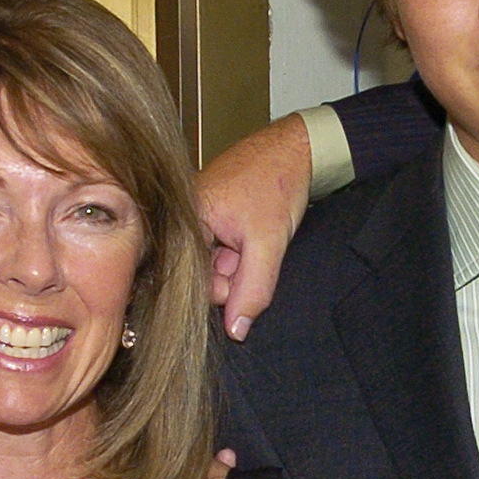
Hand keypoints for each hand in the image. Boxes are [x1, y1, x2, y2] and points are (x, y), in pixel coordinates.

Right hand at [202, 117, 314, 338]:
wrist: (295, 147)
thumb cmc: (277, 181)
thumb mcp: (268, 243)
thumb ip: (252, 289)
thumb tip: (237, 331)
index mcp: (184, 220)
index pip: (190, 279)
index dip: (221, 289)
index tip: (246, 273)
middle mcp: (182, 218)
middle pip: (200, 273)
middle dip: (231, 273)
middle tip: (255, 251)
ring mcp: (196, 216)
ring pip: (212, 263)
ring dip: (237, 262)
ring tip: (256, 236)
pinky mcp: (209, 216)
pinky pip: (218, 248)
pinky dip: (239, 250)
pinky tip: (253, 232)